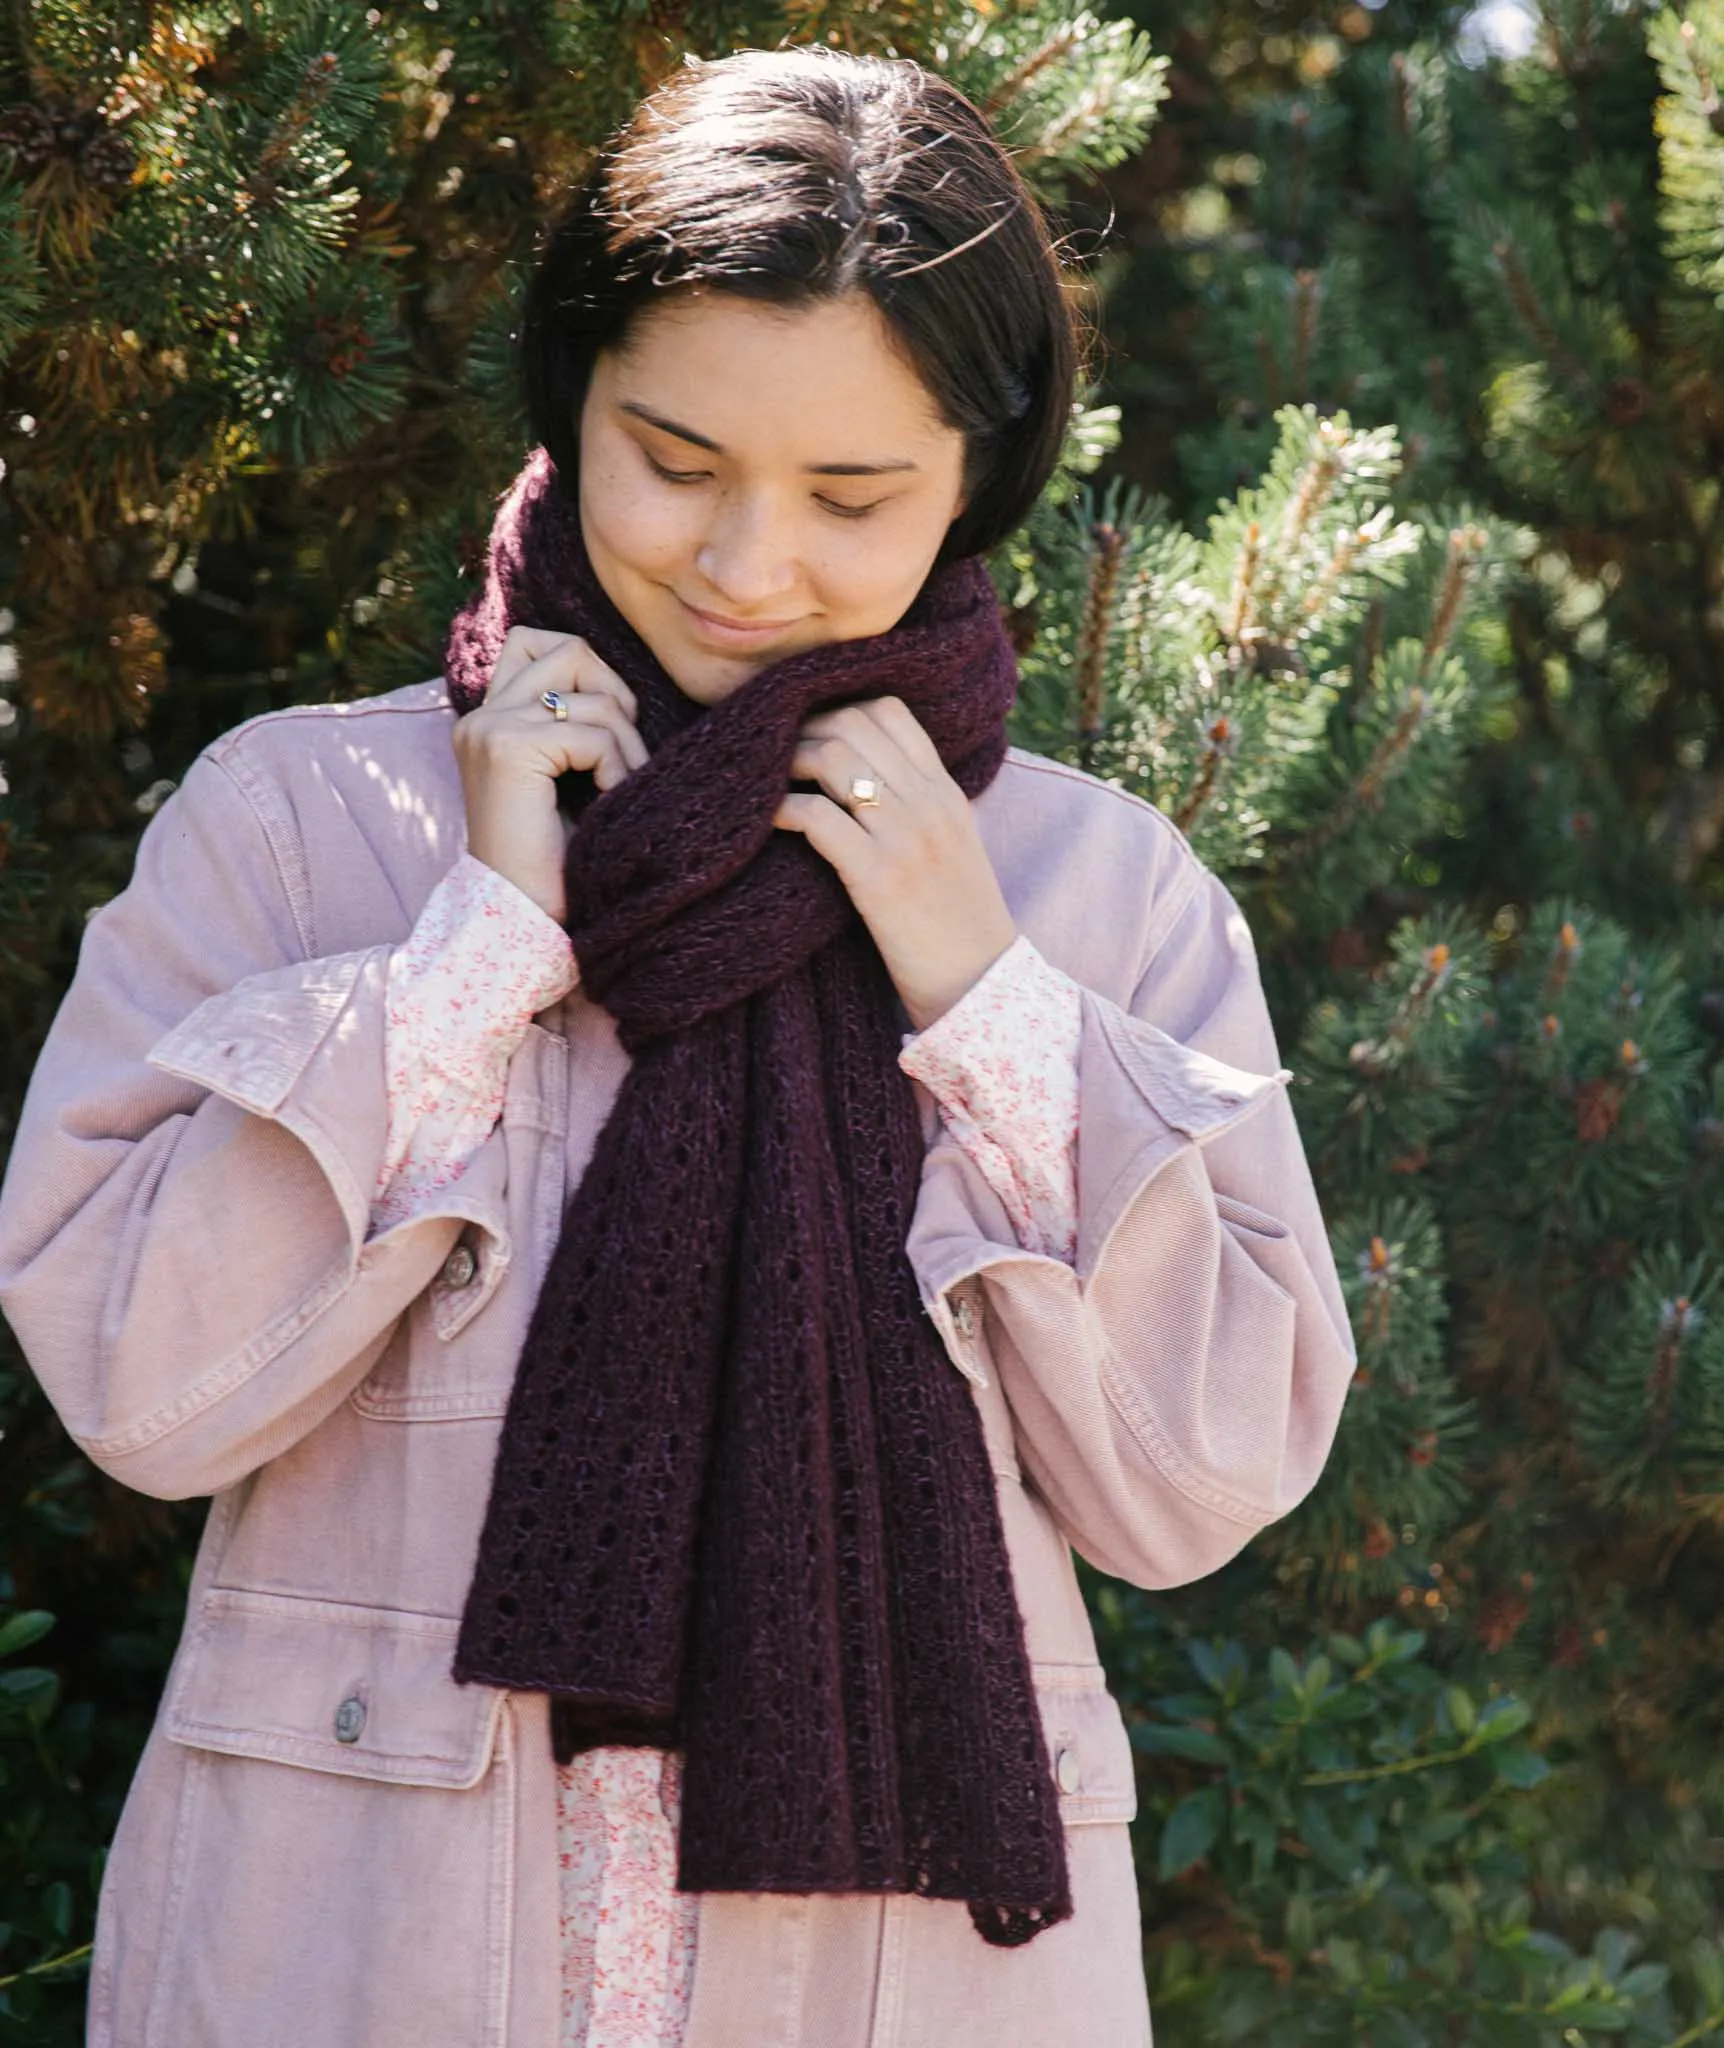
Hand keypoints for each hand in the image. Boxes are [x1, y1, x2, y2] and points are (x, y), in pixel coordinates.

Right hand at [452, 625, 647, 923]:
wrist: (523, 918)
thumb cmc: (555, 860)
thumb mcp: (563, 778)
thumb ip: (570, 724)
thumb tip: (621, 686)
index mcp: (488, 719)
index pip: (535, 641)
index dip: (589, 672)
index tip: (607, 730)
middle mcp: (481, 716)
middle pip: (569, 650)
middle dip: (615, 696)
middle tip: (620, 754)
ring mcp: (490, 728)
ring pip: (592, 694)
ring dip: (625, 743)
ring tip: (619, 788)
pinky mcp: (509, 749)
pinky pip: (594, 735)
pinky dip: (618, 769)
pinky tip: (609, 803)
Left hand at [773, 696, 1017, 1030]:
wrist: (982, 985)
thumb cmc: (956, 923)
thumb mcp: (953, 847)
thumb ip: (919, 805)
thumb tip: (865, 778)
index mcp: (946, 792)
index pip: (890, 712)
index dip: (837, 709)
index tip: (808, 733)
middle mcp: (928, 803)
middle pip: (853, 724)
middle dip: (803, 731)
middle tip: (776, 756)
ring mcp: (905, 837)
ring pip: (833, 759)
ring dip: (789, 763)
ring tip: (771, 785)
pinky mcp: (878, 877)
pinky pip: (817, 817)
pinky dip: (783, 809)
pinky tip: (771, 821)